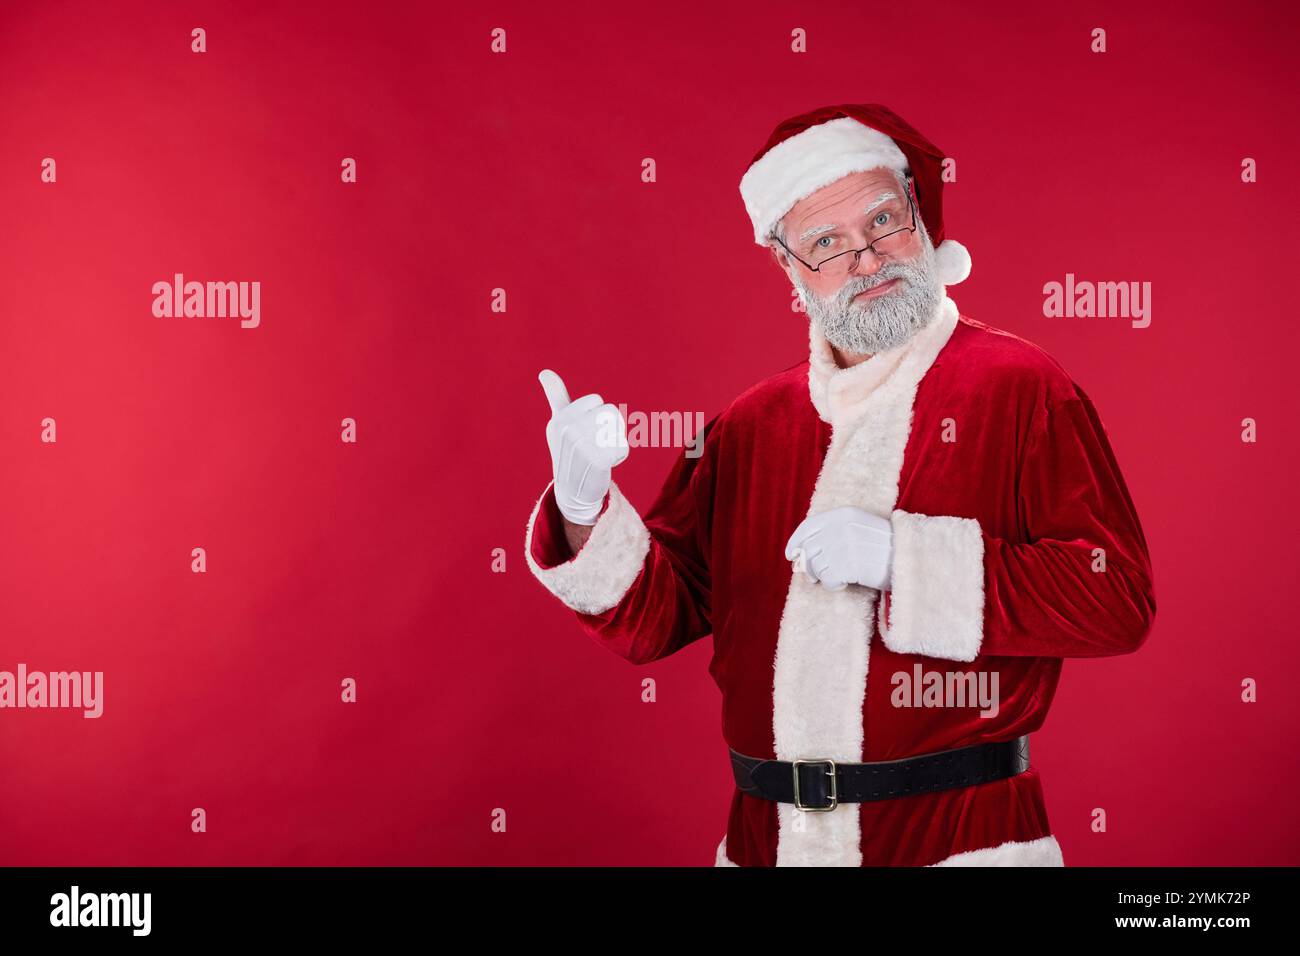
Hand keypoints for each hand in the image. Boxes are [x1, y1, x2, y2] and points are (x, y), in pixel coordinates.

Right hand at [538, 369, 628, 525]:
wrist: (573, 491)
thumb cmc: (570, 452)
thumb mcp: (560, 424)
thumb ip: (556, 397)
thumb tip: (544, 372)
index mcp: (559, 420)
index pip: (597, 402)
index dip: (598, 417)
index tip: (586, 434)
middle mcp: (567, 431)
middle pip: (611, 413)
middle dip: (610, 429)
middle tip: (596, 446)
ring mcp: (581, 445)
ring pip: (618, 428)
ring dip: (615, 442)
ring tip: (600, 454)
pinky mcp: (597, 460)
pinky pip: (623, 446)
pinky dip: (620, 455)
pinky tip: (606, 465)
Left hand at [784, 506, 892, 590]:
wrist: (912, 557)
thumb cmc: (886, 547)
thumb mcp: (860, 527)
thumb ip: (834, 531)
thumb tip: (802, 552)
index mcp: (844, 514)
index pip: (808, 526)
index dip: (795, 542)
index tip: (791, 555)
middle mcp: (842, 527)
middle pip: (807, 550)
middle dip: (807, 566)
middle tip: (813, 577)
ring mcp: (846, 545)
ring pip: (816, 567)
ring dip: (823, 577)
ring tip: (838, 578)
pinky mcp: (851, 564)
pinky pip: (828, 579)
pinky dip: (833, 585)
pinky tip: (844, 584)